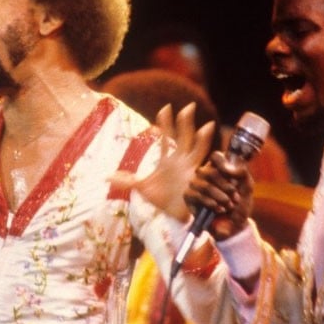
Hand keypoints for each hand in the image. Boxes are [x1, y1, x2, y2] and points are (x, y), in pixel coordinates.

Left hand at [109, 103, 214, 220]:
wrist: (174, 216)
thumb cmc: (162, 199)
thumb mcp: (142, 188)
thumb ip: (126, 181)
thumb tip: (106, 178)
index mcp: (168, 160)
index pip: (167, 137)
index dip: (166, 123)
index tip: (165, 108)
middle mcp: (181, 161)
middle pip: (184, 137)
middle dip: (186, 122)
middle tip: (189, 106)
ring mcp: (190, 170)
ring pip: (198, 150)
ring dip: (203, 139)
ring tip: (208, 126)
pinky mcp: (197, 182)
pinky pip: (206, 171)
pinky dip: (211, 165)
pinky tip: (217, 155)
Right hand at [184, 150, 253, 239]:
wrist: (235, 224)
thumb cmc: (240, 204)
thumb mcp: (247, 186)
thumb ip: (242, 172)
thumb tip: (228, 169)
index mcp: (218, 168)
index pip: (216, 157)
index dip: (223, 163)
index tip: (233, 175)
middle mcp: (204, 174)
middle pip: (209, 171)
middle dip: (225, 186)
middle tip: (234, 197)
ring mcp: (195, 185)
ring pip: (205, 186)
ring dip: (220, 197)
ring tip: (229, 206)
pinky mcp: (189, 197)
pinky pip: (197, 196)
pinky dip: (211, 203)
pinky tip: (219, 209)